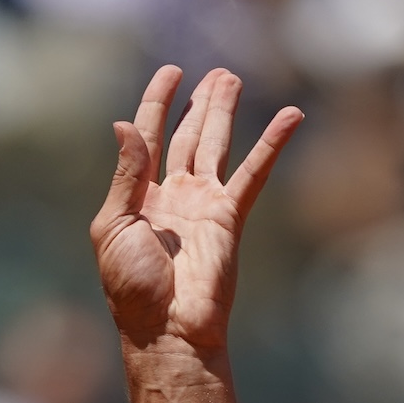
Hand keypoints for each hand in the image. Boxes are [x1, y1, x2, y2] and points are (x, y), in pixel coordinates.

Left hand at [89, 65, 302, 356]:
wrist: (167, 329)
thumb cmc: (131, 288)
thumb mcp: (113, 226)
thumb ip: (125, 174)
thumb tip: (123, 124)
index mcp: (139, 197)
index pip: (149, 137)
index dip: (157, 103)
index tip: (171, 73)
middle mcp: (174, 195)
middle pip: (189, 136)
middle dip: (201, 104)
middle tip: (217, 74)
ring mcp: (204, 205)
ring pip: (217, 146)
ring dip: (225, 112)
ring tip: (231, 78)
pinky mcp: (230, 217)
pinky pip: (254, 172)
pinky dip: (272, 143)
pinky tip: (290, 116)